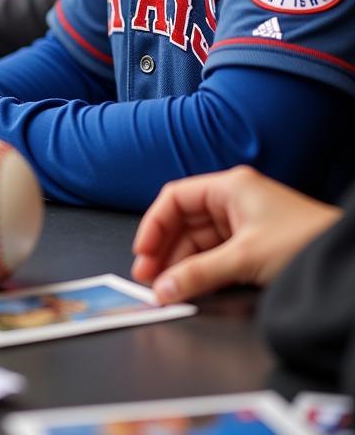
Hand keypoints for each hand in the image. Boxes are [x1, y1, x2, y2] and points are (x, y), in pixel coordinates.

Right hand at [131, 165, 342, 303]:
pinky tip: (191, 286)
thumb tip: (164, 289)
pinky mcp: (253, 245)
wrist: (350, 262)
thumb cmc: (307, 242)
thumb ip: (199, 274)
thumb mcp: (245, 259)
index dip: (154, 225)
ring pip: (199, 241)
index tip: (143, 253)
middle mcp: (233, 200)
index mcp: (229, 188)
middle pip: (184, 222)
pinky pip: (216, 255)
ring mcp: (244, 223)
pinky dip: (201, 270)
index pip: (175, 199)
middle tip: (150, 279)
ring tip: (168, 288)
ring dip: (181, 263)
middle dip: (165, 250)